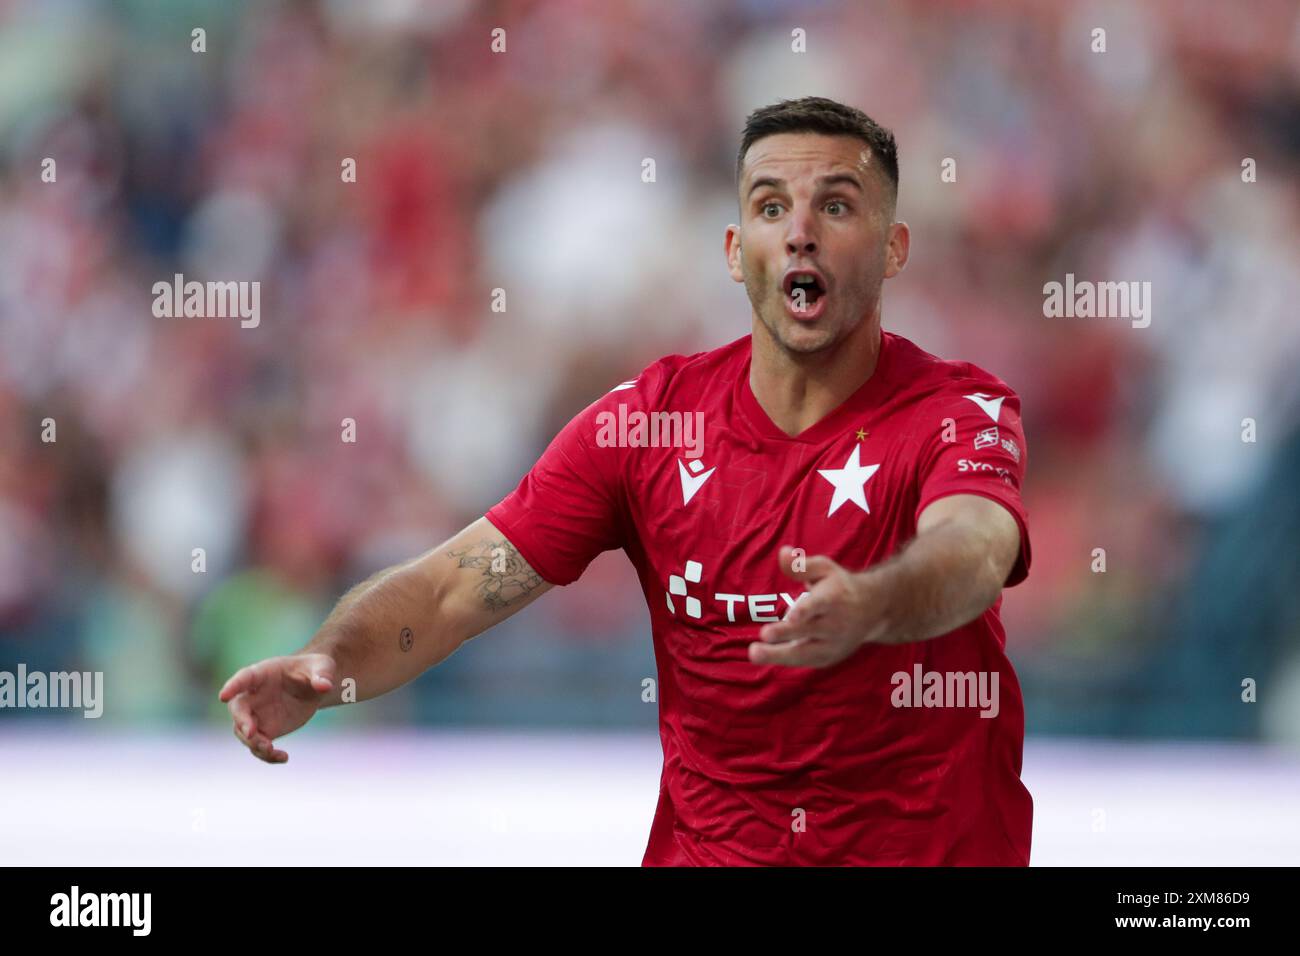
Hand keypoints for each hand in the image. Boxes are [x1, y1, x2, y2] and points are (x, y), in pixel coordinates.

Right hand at [217, 653, 336, 762]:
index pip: (244, 679)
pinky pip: (260, 746)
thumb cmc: (313, 669)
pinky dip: (267, 755)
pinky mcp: (266, 730)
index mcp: (262, 673)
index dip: (232, 687)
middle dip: (241, 721)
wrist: (313, 686)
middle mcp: (253, 695)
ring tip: (270, 750)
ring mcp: (257, 715)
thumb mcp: (322, 666)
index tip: (223, 696)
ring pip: (244, 732)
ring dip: (253, 743)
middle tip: (251, 733)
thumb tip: (325, 686)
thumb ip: (322, 674)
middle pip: (239, 709)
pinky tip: (283, 757)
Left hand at [749, 546, 884, 667]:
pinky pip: (805, 661)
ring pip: (806, 652)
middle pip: (809, 631)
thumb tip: (782, 553)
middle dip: (786, 634)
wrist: (873, 610)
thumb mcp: (825, 569)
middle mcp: (835, 624)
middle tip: (764, 635)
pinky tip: (765, 655)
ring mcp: (833, 644)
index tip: (791, 617)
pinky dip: (785, 660)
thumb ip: (801, 565)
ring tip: (755, 653)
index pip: (819, 606)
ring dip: (780, 655)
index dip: (805, 612)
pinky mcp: (828, 658)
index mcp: (833, 599)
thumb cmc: (840, 586)